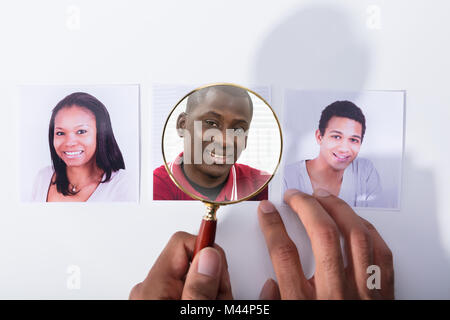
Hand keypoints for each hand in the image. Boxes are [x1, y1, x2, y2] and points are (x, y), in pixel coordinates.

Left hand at [129, 231, 232, 299]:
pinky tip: (205, 309)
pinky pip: (189, 290)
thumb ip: (199, 287)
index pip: (182, 242)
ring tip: (214, 306)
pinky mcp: (163, 301)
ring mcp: (156, 297)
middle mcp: (151, 288)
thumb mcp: (191, 313)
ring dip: (212, 290)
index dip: (208, 251)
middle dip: (214, 278)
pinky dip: (202, 298)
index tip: (221, 268)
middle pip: (193, 261)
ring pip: (195, 277)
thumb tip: (209, 255)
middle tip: (219, 299)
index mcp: (153, 286)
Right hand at [258, 189, 393, 299]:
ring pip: (355, 237)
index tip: (267, 210)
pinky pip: (380, 252)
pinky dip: (367, 229)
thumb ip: (275, 307)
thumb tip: (267, 285)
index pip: (284, 254)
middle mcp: (335, 296)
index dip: (273, 225)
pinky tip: (355, 220)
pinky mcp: (383, 295)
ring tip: (323, 196)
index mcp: (305, 306)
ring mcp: (363, 294)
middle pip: (323, 236)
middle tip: (294, 196)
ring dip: (338, 209)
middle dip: (306, 207)